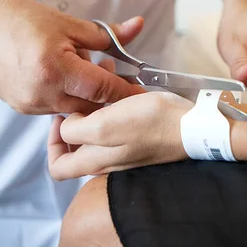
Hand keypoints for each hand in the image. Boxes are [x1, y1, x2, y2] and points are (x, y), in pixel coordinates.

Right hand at [0, 0, 143, 113]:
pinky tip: (64, 76)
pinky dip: (66, 96)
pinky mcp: (21, 107)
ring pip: (73, 110)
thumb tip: (138, 27)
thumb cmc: (18, 17)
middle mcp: (41, 94)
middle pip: (90, 106)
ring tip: (84, 68)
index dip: (126, 91)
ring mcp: (29, 104)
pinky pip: (55, 108)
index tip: (143, 91)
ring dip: (85, 95)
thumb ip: (106, 34)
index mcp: (54, 70)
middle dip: (107, 94)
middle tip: (116, 72)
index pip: (102, 89)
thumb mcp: (67, 22)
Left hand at [48, 92, 192, 178]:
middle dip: (76, 114)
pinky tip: (125, 86)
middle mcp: (107, 161)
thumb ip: (76, 130)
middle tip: (83, 93)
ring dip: (96, 103)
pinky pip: (119, 123)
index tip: (61, 117)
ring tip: (105, 78)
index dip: (52, 142)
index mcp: (94, 162)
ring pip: (98, 130)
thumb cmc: (150, 125)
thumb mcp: (104, 126)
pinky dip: (116, 104)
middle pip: (76, 145)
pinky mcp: (141, 138)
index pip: (57, 167)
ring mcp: (125, 151)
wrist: (195, 127)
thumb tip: (68, 127)